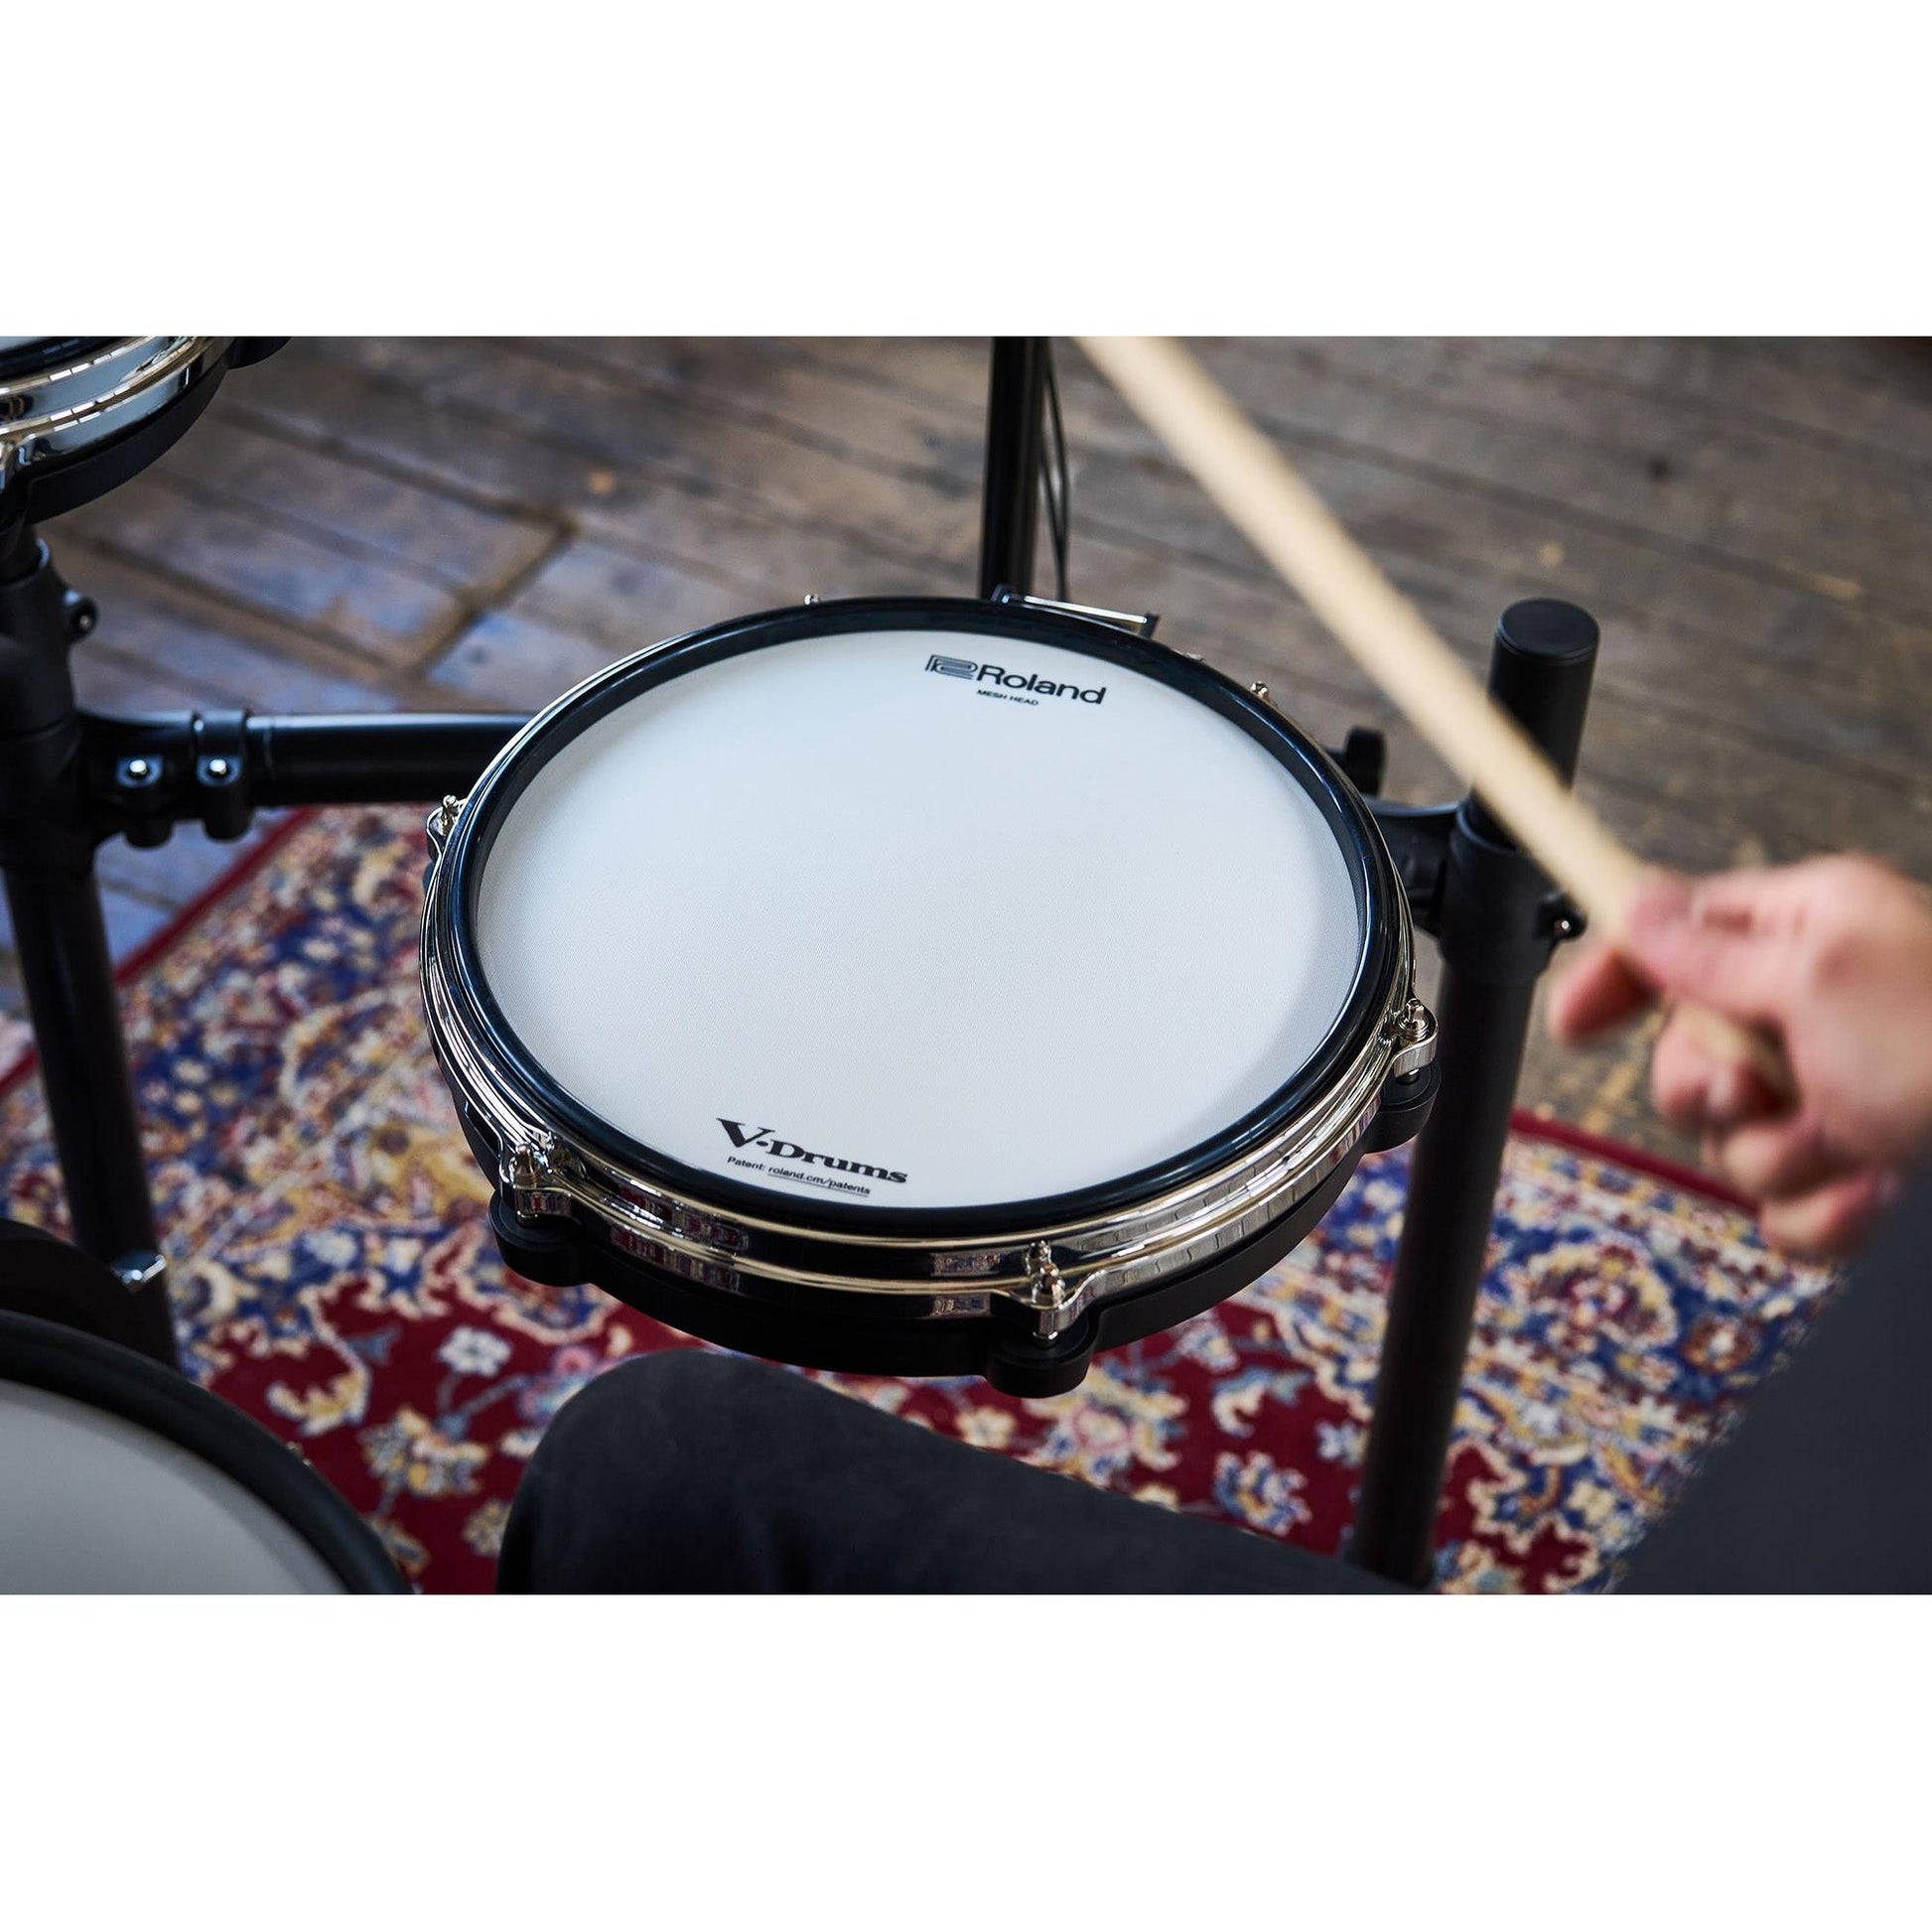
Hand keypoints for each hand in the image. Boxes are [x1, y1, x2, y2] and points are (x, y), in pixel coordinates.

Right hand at [1549, 855, 1931, 1257]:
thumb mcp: (1819, 976)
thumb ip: (1709, 949)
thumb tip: (1636, 902)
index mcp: (1812, 932)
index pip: (1675, 937)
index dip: (1616, 975)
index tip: (1573, 1024)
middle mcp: (1820, 1011)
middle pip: (1686, 1057)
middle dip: (1711, 1090)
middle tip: (1758, 1088)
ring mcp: (1838, 1099)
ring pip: (1731, 1145)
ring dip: (1786, 1156)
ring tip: (1860, 1140)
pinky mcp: (1857, 1177)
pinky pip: (1784, 1211)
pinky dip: (1830, 1212)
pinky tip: (1884, 1188)